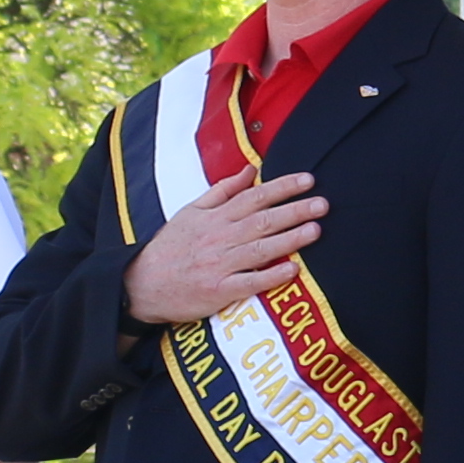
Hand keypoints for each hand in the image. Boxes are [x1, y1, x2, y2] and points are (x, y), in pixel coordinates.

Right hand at [123, 172, 326, 330]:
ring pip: (260, 248)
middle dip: (294, 211)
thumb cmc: (170, 247)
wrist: (141, 284)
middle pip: (262, 220)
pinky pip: (249, 283)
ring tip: (315, 230)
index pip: (254, 196)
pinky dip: (270, 276)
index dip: (283, 187)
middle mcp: (219, 238)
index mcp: (215, 217)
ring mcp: (219, 265)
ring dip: (289, 239)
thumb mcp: (191, 211)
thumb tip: (251, 170)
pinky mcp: (218, 291)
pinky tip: (292, 270)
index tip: (308, 180)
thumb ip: (223, 190)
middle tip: (322, 204)